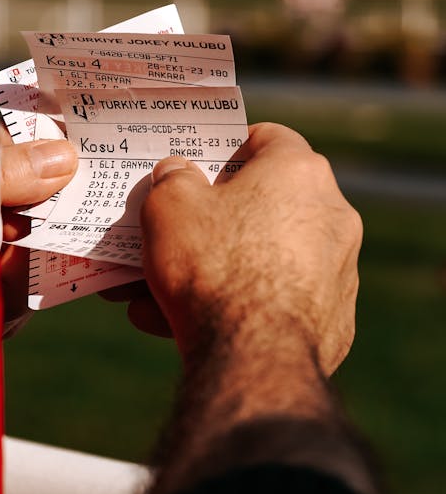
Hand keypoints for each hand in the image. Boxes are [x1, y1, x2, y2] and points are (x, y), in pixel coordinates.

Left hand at [0, 118, 75, 360]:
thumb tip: (66, 156)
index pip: (41, 149)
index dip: (67, 174)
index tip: (80, 199)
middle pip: (51, 208)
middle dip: (39, 243)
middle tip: (4, 261)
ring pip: (42, 256)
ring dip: (13, 281)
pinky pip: (24, 288)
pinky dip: (6, 306)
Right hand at [136, 123, 361, 376]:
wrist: (253, 357)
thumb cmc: (212, 266)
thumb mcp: (170, 206)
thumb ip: (173, 179)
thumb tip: (179, 174)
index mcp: (298, 172)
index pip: (267, 137)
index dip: (226, 148)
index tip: (197, 167)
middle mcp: (332, 214)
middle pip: (262, 204)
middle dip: (211, 220)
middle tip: (170, 233)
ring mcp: (339, 270)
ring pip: (264, 258)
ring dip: (216, 269)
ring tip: (155, 292)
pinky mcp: (336, 321)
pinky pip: (277, 301)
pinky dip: (238, 307)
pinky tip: (182, 325)